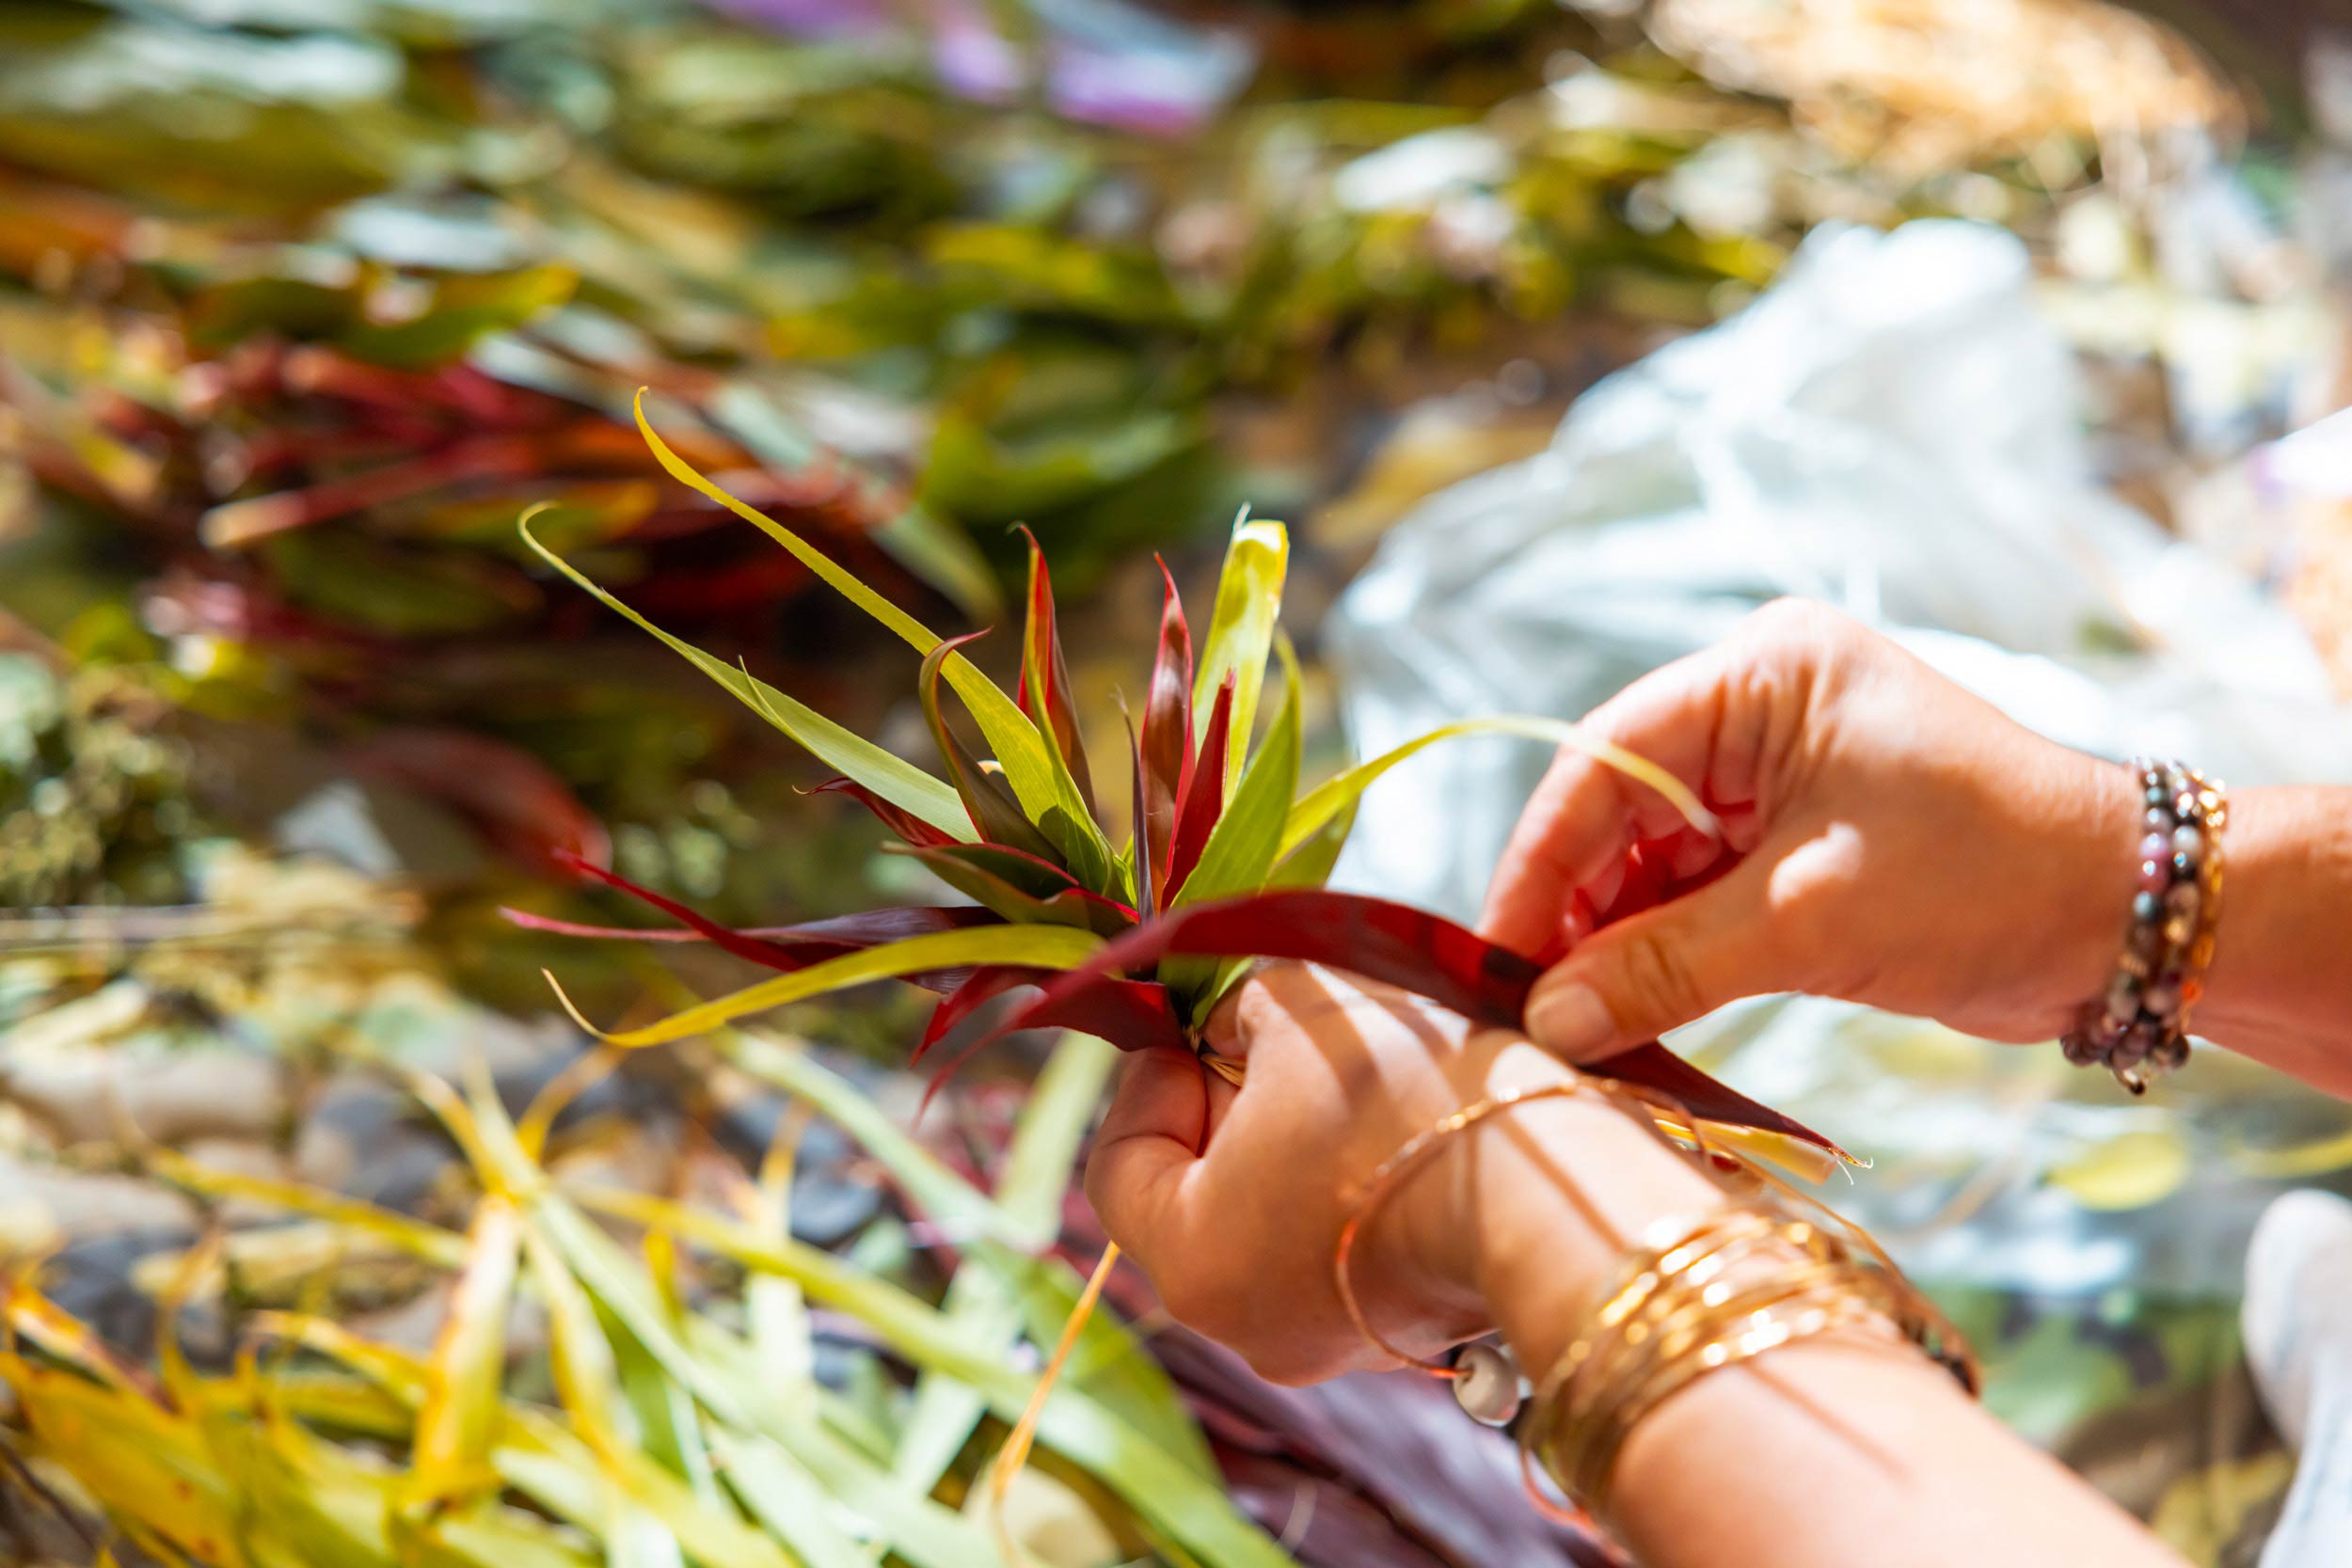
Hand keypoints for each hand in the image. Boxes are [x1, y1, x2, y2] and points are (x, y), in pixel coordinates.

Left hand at [1083, 963, 1717, 1384]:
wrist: (1559, 1180)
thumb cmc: (1406, 1090)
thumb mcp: (1294, 1003)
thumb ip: (1235, 1007)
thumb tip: (1235, 1025)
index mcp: (1190, 1263)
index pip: (1119, 1163)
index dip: (1150, 1075)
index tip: (1202, 1025)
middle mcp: (1248, 1330)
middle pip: (1199, 1193)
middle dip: (1229, 1102)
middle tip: (1276, 1035)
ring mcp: (1335, 1344)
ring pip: (1277, 1218)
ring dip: (1296, 1137)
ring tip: (1349, 1069)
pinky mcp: (1409, 1332)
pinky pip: (1348, 1244)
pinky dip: (1357, 1180)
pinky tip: (1402, 1119)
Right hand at [1484, 599, 2140, 1060]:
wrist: (2132, 920)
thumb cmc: (1989, 882)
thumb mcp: (1812, 923)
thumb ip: (1665, 966)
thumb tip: (1547, 1024)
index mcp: (1762, 675)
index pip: (1602, 761)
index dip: (1538, 866)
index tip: (1496, 962)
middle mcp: (1756, 708)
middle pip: (1614, 810)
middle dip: (1572, 912)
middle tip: (1529, 1012)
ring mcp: (1772, 773)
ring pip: (1645, 859)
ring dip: (1612, 942)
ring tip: (1572, 1027)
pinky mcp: (1789, 839)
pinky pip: (1691, 892)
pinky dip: (1660, 953)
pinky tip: (1626, 1013)